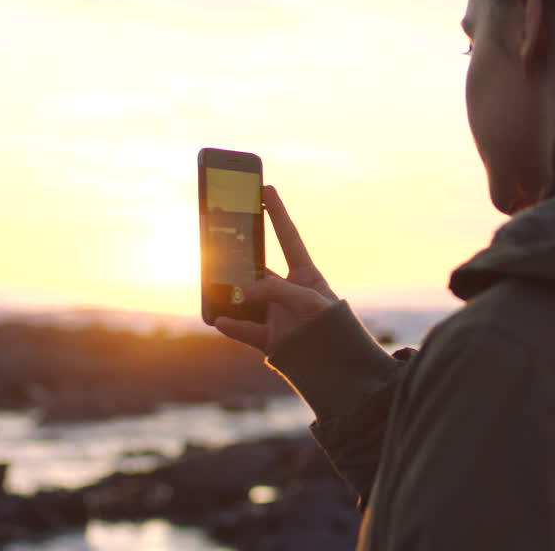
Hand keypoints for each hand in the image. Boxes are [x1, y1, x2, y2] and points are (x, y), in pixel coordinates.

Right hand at [215, 185, 336, 354]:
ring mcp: (276, 314)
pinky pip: (245, 330)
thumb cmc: (334, 326)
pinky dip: (232, 326)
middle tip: (220, 235)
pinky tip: (220, 320)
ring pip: (246, 298)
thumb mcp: (310, 302)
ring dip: (231, 292)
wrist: (340, 366)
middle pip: (259, 268)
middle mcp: (287, 292)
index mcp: (306, 275)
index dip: (277, 214)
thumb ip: (278, 291)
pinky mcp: (268, 338)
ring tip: (214, 282)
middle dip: (240, 254)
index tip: (266, 189)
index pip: (288, 237)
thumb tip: (245, 290)